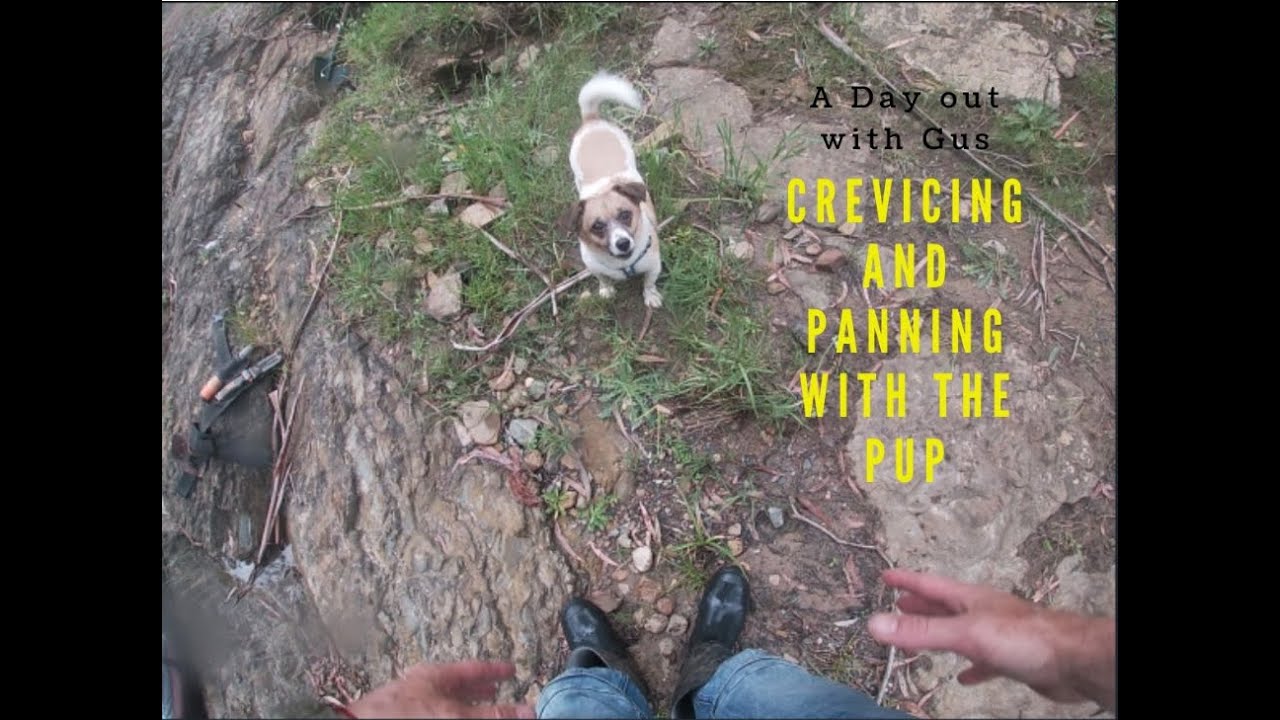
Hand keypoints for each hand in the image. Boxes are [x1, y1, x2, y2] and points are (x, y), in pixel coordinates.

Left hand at [345, 661, 534, 718]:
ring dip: (467, 707)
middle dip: (481, 690)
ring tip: (480, 711)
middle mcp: (423, 687)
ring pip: (447, 703)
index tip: (511, 669)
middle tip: (498, 689)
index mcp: (436, 675)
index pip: (474, 668)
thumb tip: (526, 710)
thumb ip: (492, 713)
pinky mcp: (405, 717)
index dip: (495, 670)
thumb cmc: (397, 715)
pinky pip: (436, 714)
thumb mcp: (455, 714)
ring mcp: (412, 704)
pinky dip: (452, 717)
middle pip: (460, 686)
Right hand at [867, 569, 1114, 710]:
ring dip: (939, 634)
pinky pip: (982, 661)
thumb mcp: (964, 633)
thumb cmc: (1025, 638)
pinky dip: (968, 667)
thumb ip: (921, 631)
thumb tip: (877, 625)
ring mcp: (996, 634)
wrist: (1070, 659)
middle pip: (943, 606)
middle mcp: (981, 612)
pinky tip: (964, 676)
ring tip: (921, 639)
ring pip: (960, 632)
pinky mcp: (1010, 658)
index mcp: (968, 599)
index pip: (929, 584)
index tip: (887, 576)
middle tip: (899, 605)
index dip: (906, 580)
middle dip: (919, 606)